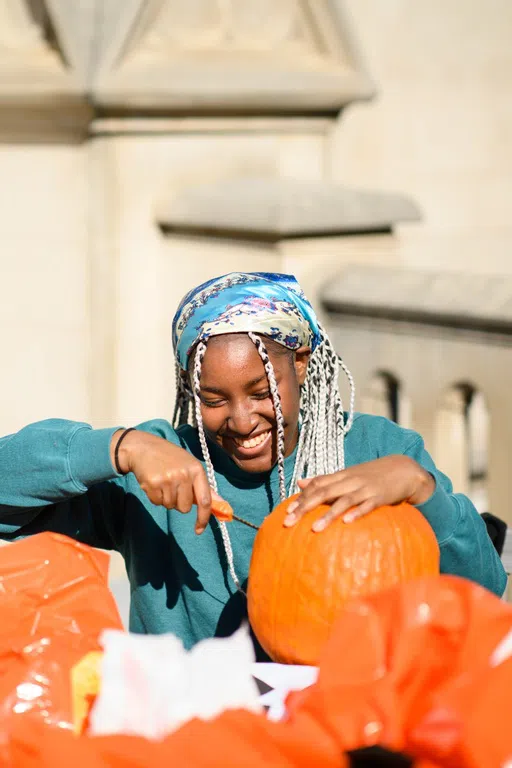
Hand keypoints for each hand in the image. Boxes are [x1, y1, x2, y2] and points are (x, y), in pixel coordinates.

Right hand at [111, 429, 219, 533]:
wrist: (144, 447)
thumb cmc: (171, 458)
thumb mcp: (191, 467)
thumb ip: (205, 487)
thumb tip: (222, 506)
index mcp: (196, 470)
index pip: (205, 500)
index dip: (203, 518)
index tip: (199, 529)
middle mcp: (184, 475)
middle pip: (185, 508)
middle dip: (179, 503)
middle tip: (173, 486)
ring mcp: (168, 479)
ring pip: (170, 506)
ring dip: (166, 499)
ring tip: (162, 482)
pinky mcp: (153, 484)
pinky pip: (157, 503)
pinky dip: (155, 497)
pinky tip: (154, 482)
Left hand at [284, 455, 434, 531]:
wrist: (403, 469)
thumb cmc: (371, 476)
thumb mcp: (347, 475)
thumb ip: (324, 480)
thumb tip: (300, 482)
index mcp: (341, 476)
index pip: (316, 485)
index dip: (301, 497)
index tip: (287, 512)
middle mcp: (350, 481)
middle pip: (323, 493)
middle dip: (305, 507)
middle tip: (289, 522)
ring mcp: (365, 489)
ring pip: (343, 501)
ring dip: (328, 515)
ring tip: (314, 529)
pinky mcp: (380, 497)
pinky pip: (367, 506)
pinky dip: (357, 513)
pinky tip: (347, 522)